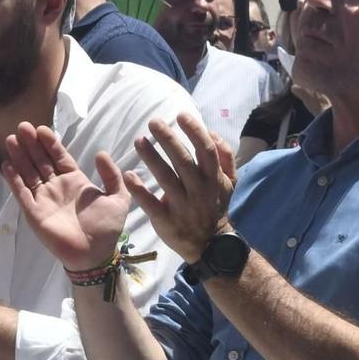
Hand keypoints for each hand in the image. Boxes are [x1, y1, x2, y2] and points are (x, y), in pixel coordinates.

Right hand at [0, 121, 130, 271]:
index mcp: (75, 181)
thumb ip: (112, 175)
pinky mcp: (34, 212)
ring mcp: (44, 199)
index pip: (59, 157)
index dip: (50, 143)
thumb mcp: (118, 197)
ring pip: (28, 173)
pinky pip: (22, 193)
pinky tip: (7, 164)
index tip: (42, 128)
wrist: (95, 254)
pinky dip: (14, 179)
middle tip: (22, 126)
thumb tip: (101, 152)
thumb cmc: (107, 227)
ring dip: (20, 156)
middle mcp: (57, 187)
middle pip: (40, 161)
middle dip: (32, 144)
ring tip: (11, 139)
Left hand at [107, 112, 237, 261]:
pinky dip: (140, 190)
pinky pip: (151, 204)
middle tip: (153, 122)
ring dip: (152, 158)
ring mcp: (182, 206)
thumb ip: (225, 156)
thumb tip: (212, 132)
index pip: (206, 150)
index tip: (180, 115)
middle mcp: (199, 190)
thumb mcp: (229, 182)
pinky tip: (129, 175)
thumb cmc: (216, 206)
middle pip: (183, 161)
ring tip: (139, 140)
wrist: (210, 244)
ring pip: (166, 178)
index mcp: (214, 178)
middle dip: (168, 139)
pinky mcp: (166, 220)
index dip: (194, 131)